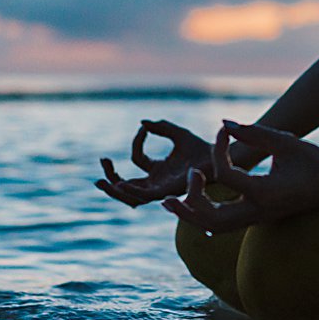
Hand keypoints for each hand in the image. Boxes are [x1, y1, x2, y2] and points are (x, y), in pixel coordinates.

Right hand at [96, 118, 255, 207]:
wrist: (218, 157)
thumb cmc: (202, 148)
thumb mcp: (178, 134)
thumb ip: (162, 128)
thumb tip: (143, 123)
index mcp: (158, 170)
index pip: (137, 159)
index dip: (136, 143)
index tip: (144, 128)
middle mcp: (157, 182)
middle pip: (126, 186)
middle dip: (110, 181)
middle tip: (100, 167)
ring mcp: (161, 189)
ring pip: (130, 197)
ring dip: (114, 191)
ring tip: (101, 181)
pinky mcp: (167, 193)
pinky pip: (144, 197)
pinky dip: (130, 191)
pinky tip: (121, 183)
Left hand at [160, 121, 318, 233]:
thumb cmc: (315, 160)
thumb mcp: (285, 141)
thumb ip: (254, 133)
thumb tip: (224, 124)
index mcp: (266, 192)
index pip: (226, 174)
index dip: (217, 148)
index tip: (222, 131)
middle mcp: (259, 211)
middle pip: (211, 219)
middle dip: (190, 201)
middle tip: (188, 176)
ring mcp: (258, 218)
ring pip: (215, 228)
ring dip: (191, 215)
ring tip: (172, 202)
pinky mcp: (259, 218)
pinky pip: (225, 224)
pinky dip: (205, 216)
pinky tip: (194, 201)